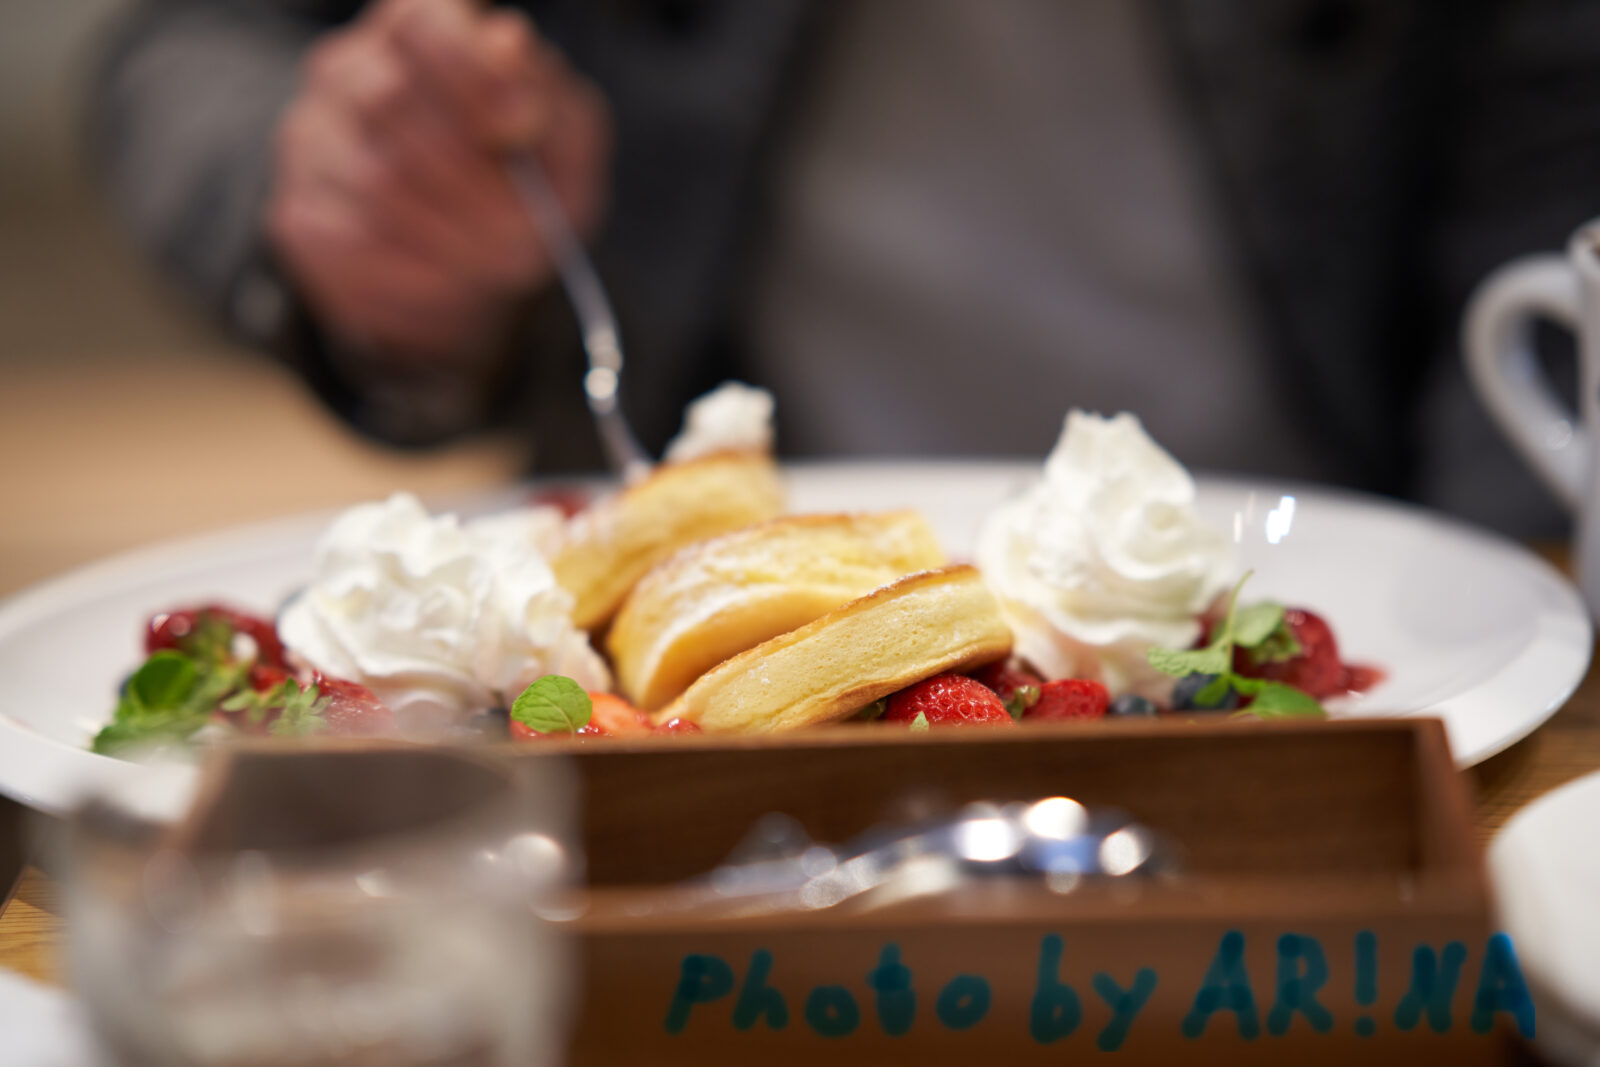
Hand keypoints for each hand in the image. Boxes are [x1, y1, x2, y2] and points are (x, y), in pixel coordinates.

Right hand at [267, 0, 610, 361]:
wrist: (483, 266)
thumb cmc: (527, 183)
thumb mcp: (565, 137)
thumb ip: (544, 92)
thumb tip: (508, 53)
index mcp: (420, 34)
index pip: (420, 23)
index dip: (471, 73)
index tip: (520, 129)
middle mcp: (347, 73)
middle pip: (388, 101)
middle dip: (472, 178)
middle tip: (526, 231)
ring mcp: (310, 143)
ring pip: (371, 183)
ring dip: (455, 238)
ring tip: (501, 268)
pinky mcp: (299, 217)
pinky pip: (352, 248)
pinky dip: (421, 279)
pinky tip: (457, 286)